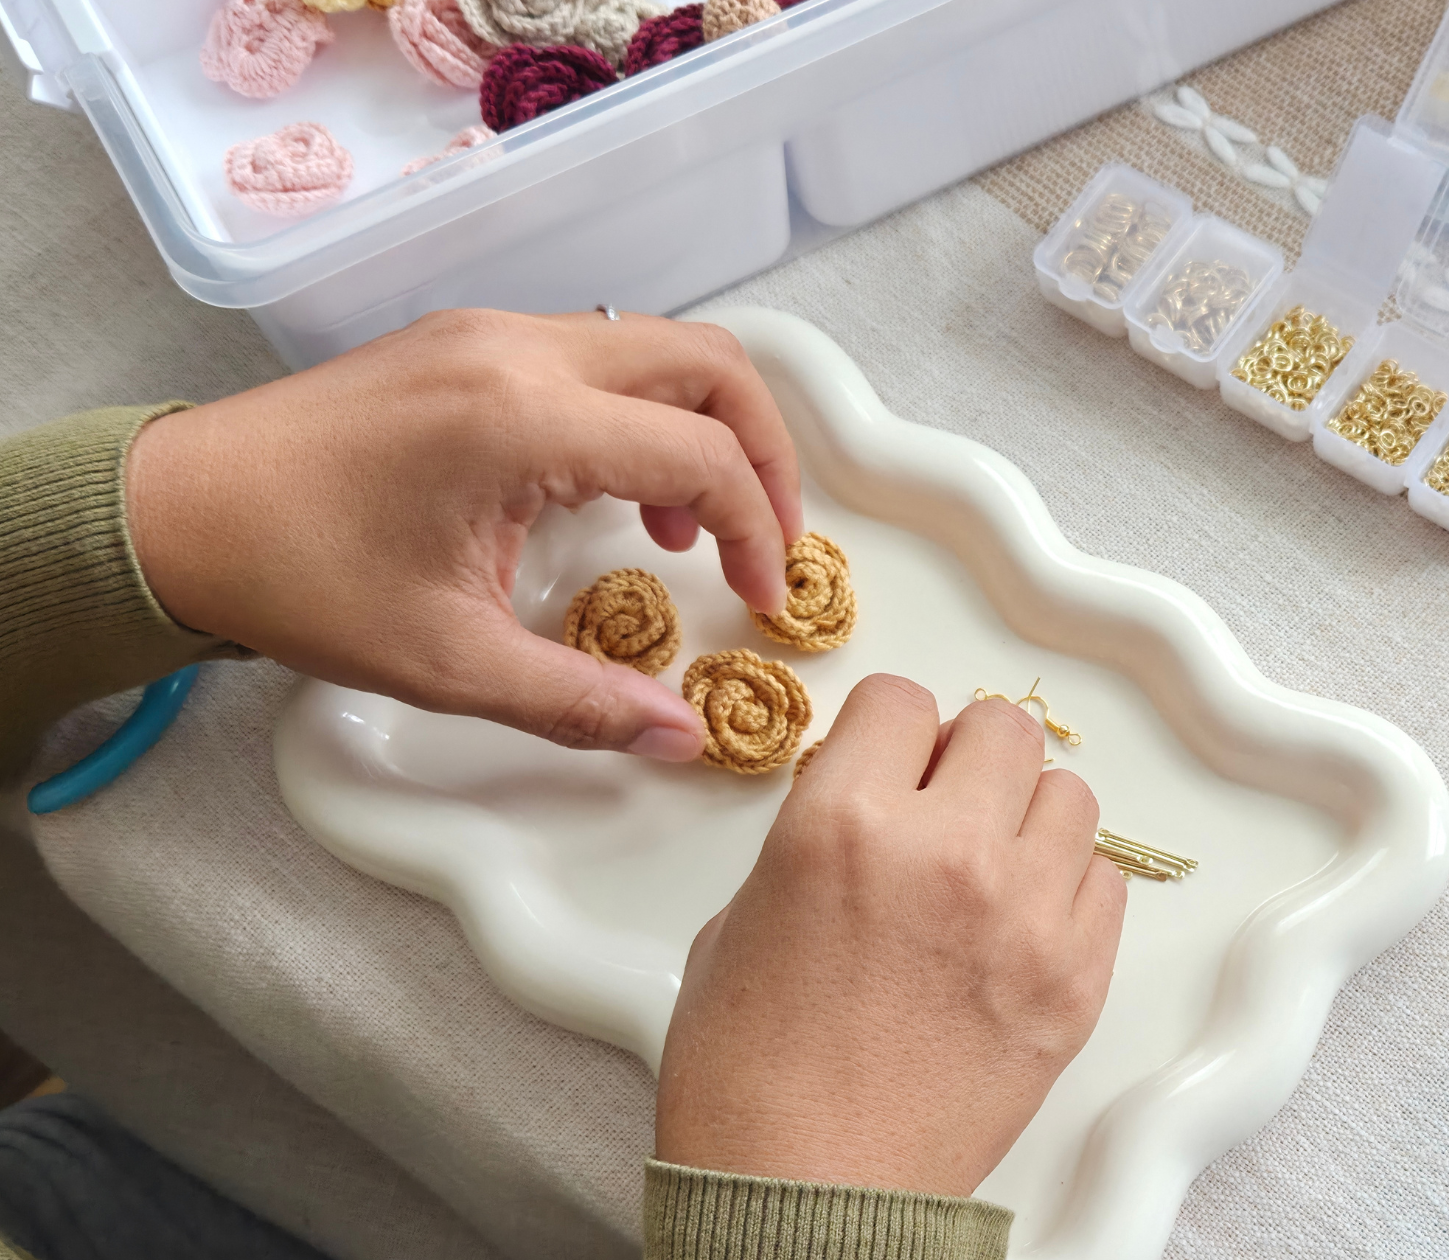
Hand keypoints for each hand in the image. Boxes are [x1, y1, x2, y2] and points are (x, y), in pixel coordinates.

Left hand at [125, 308, 800, 759]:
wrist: (174, 511)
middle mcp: (517, 350)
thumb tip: (681, 737)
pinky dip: (643, 413)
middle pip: (711, 365)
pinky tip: (618, 493)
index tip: (760, 599)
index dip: (755, 531)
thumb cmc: (295, 577)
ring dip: (704, 428)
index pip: (701, 454)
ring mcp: (490, 332)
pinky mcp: (467, 340)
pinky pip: (599, 354)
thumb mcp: (448, 663)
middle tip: (766, 540)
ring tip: (688, 529)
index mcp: (520, 420)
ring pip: (660, 346)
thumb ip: (581, 701)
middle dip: (765, 453)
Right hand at [656, 675, 1127, 1195]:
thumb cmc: (752, 1077)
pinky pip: (1105, 879)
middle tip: (944, 804)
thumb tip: (870, 802)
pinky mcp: (1074, 979)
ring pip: (1069, 795)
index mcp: (842, 823)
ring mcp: (1023, 914)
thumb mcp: (742, 918)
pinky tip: (1019, 922)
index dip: (890, 732)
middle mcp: (945, 850)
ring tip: (988, 865)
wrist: (809, 1193)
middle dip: (966, 756)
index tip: (889, 761)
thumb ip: (816, 835)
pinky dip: (1068, 886)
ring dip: (1026, 815)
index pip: (901, 700)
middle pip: (1002, 729)